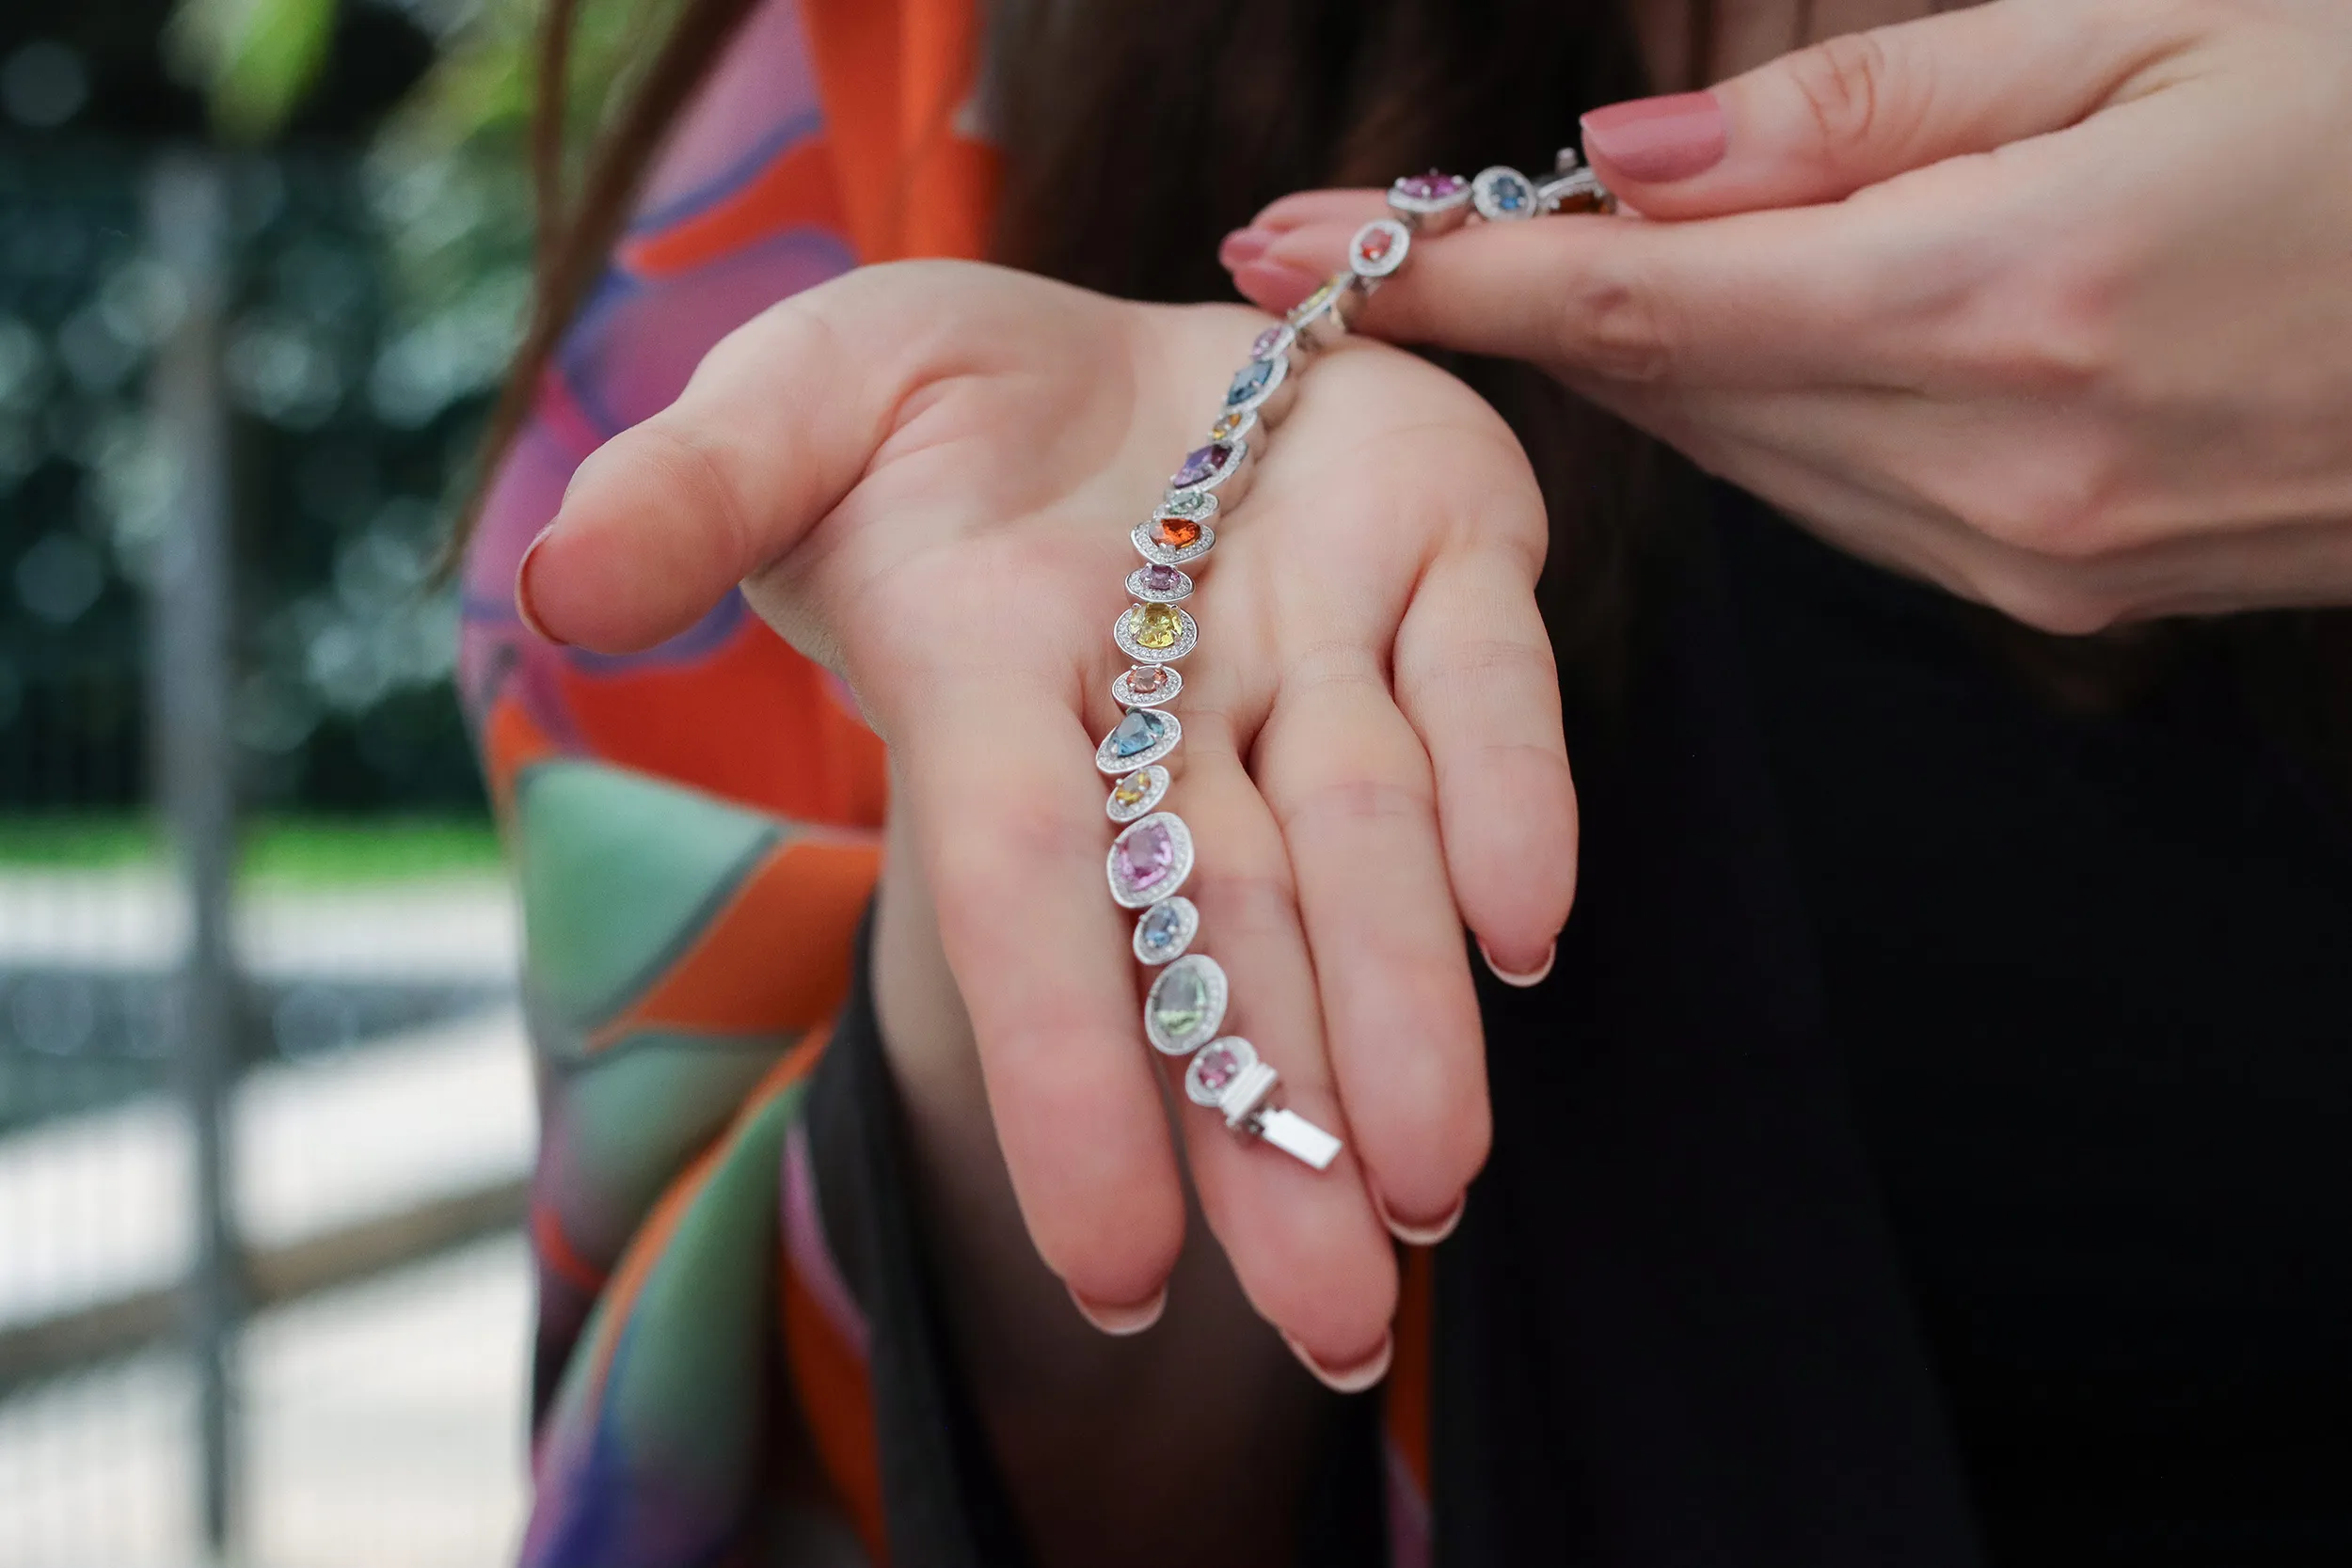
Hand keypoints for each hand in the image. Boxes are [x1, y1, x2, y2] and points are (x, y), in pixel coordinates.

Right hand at [516, 261, 1573, 1379]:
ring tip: (1438, 1193)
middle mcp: (1165, 703)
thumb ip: (697, 492)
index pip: (1027, 893)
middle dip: (1272, 1128)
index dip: (1063, 1069)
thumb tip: (560, 587)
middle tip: (1336, 1326)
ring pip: (1369, 842)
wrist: (1110, 352)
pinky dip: (1517, 796)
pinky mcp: (1450, 548)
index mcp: (996, 679)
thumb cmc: (925, 400)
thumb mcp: (791, 405)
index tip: (1113, 1278)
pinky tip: (1527, 931)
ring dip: (1408, 1012)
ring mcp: (1316, 635)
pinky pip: (1495, 684)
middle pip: (1219, 932)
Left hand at [1229, 0, 2351, 632]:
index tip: (1275, 257)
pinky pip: (1826, 503)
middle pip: (1658, 391)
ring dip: (1631, 363)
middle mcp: (1987, 465)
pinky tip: (1745, 340)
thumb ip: (1865, 111)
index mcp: (2003, 295)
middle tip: (1389, 239)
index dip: (1440, 277)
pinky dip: (1749, 419)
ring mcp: (2016, 560)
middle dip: (1516, 309)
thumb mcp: (2153, 27)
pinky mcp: (2045, 595)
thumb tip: (1630, 165)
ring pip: (1731, 456)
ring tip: (1561, 266)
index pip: (1630, 298)